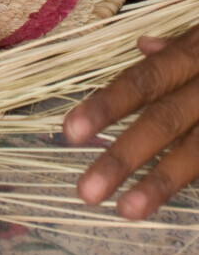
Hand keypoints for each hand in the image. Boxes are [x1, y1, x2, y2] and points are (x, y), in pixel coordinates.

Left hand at [64, 27, 198, 217]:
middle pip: (166, 119)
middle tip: (85, 191)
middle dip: (124, 155)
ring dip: (162, 182)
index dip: (107, 104)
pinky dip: (198, 181)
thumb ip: (180, 44)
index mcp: (197, 52)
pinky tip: (188, 207)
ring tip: (126, 210)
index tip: (69, 132)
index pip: (144, 79)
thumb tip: (142, 47)